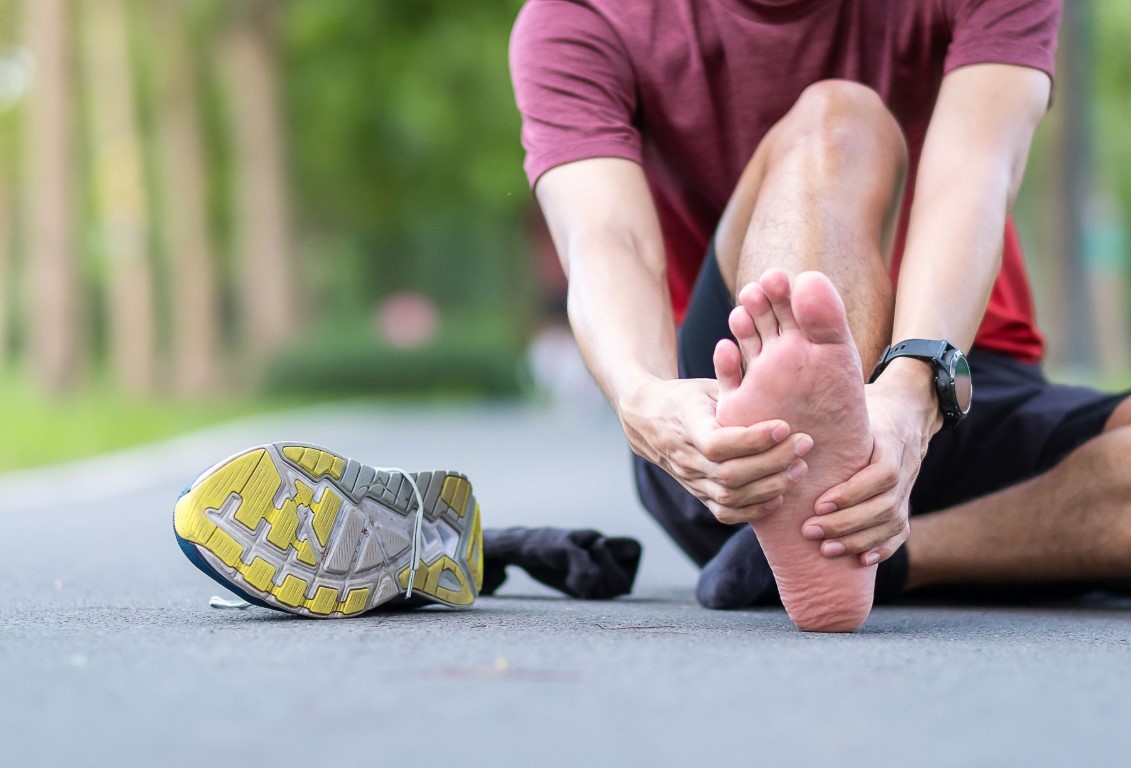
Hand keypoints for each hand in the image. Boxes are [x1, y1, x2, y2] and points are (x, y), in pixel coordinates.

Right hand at [618, 377, 812, 523]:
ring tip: (799, 468)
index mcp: (685, 426)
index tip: (785, 426)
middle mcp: (686, 459)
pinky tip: (780, 495)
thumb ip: (728, 380)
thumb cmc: (685, 398)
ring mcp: (691, 481)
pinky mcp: (699, 495)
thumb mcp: (704, 386)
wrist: (648, 421)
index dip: (753, 440)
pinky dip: (755, 510)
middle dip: (773, 462)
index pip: (718, 443)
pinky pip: (726, 513)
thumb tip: (743, 350)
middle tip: (804, 444)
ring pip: (731, 497)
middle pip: (730, 474)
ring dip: (770, 486)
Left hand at [800, 365, 938, 565]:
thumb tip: (784, 420)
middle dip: (846, 523)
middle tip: (810, 530)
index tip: (820, 504)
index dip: (852, 492)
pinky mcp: (907, 501)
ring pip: (892, 521)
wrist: (909, 409)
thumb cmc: (867, 406)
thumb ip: (827, 412)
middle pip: (884, 504)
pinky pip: (902, 531)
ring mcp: (909, 487)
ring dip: (859, 539)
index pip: (881, 474)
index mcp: (891, 441)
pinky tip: (860, 560)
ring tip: (826, 549)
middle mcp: (906, 466)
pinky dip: (883, 548)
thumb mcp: (853, 403)